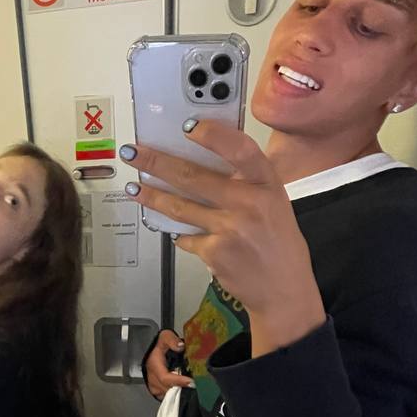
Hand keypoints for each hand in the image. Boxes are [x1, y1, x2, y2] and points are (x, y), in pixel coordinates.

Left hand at [123, 121, 326, 355]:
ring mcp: (231, 229)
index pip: (240, 149)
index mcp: (267, 184)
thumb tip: (200, 158)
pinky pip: (186, 237)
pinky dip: (180, 234)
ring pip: (179, 207)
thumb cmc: (277, 242)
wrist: (283, 290)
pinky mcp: (215, 252)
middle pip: (193, 176)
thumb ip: (245, 182)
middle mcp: (250, 203)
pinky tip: (176, 231)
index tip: (187, 126)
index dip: (213, 135)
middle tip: (133, 153)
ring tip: (134, 187)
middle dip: (156, 162)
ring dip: (151, 196)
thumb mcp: (274, 202)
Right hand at [145, 329, 194, 399]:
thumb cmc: (161, 346)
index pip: (165, 377)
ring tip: (193, 388)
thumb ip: (172, 340)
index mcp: (154, 365)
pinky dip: (177, 396)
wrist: (154, 353)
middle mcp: (152, 378)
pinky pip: (167, 397)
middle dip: (182, 389)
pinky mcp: (157, 392)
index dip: (178, 381)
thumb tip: (180, 346)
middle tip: (198, 386)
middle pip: (168, 389)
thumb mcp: (165, 337)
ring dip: (180, 392)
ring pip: (168, 395)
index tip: (192, 382)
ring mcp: (153, 386)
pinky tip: (185, 391)